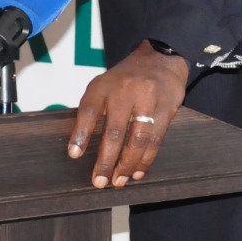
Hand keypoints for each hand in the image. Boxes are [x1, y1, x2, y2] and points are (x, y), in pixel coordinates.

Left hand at [69, 40, 189, 188]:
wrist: (161, 59)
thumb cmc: (126, 79)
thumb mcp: (103, 85)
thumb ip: (92, 110)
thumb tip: (79, 146)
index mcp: (105, 85)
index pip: (89, 110)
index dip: (80, 133)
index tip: (74, 155)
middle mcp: (126, 91)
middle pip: (115, 131)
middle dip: (106, 160)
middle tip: (99, 181)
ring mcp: (149, 100)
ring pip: (138, 139)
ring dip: (127, 164)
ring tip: (118, 181)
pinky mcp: (167, 109)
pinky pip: (156, 140)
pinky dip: (146, 159)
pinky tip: (137, 172)